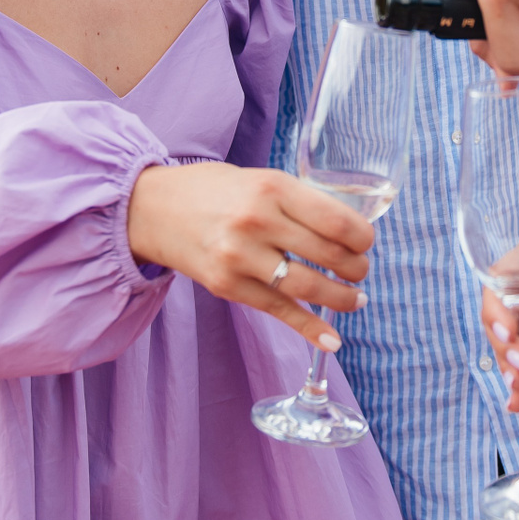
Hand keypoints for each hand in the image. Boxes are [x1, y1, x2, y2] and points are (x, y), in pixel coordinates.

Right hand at [126, 162, 372, 350]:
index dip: (363, 238)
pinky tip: (332, 340)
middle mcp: (257, 222)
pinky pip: (279, 311)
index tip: (366, 243)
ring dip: (343, 298)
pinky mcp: (227, 287)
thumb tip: (348, 231)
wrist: (152, 209)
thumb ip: (298, 201)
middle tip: (361, 271)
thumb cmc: (215, 190)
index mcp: (273, 188)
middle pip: (329, 256)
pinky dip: (311, 329)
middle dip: (357, 269)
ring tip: (355, 299)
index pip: (337, 220)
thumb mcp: (261, 179)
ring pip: (309, 288)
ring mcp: (240, 258)